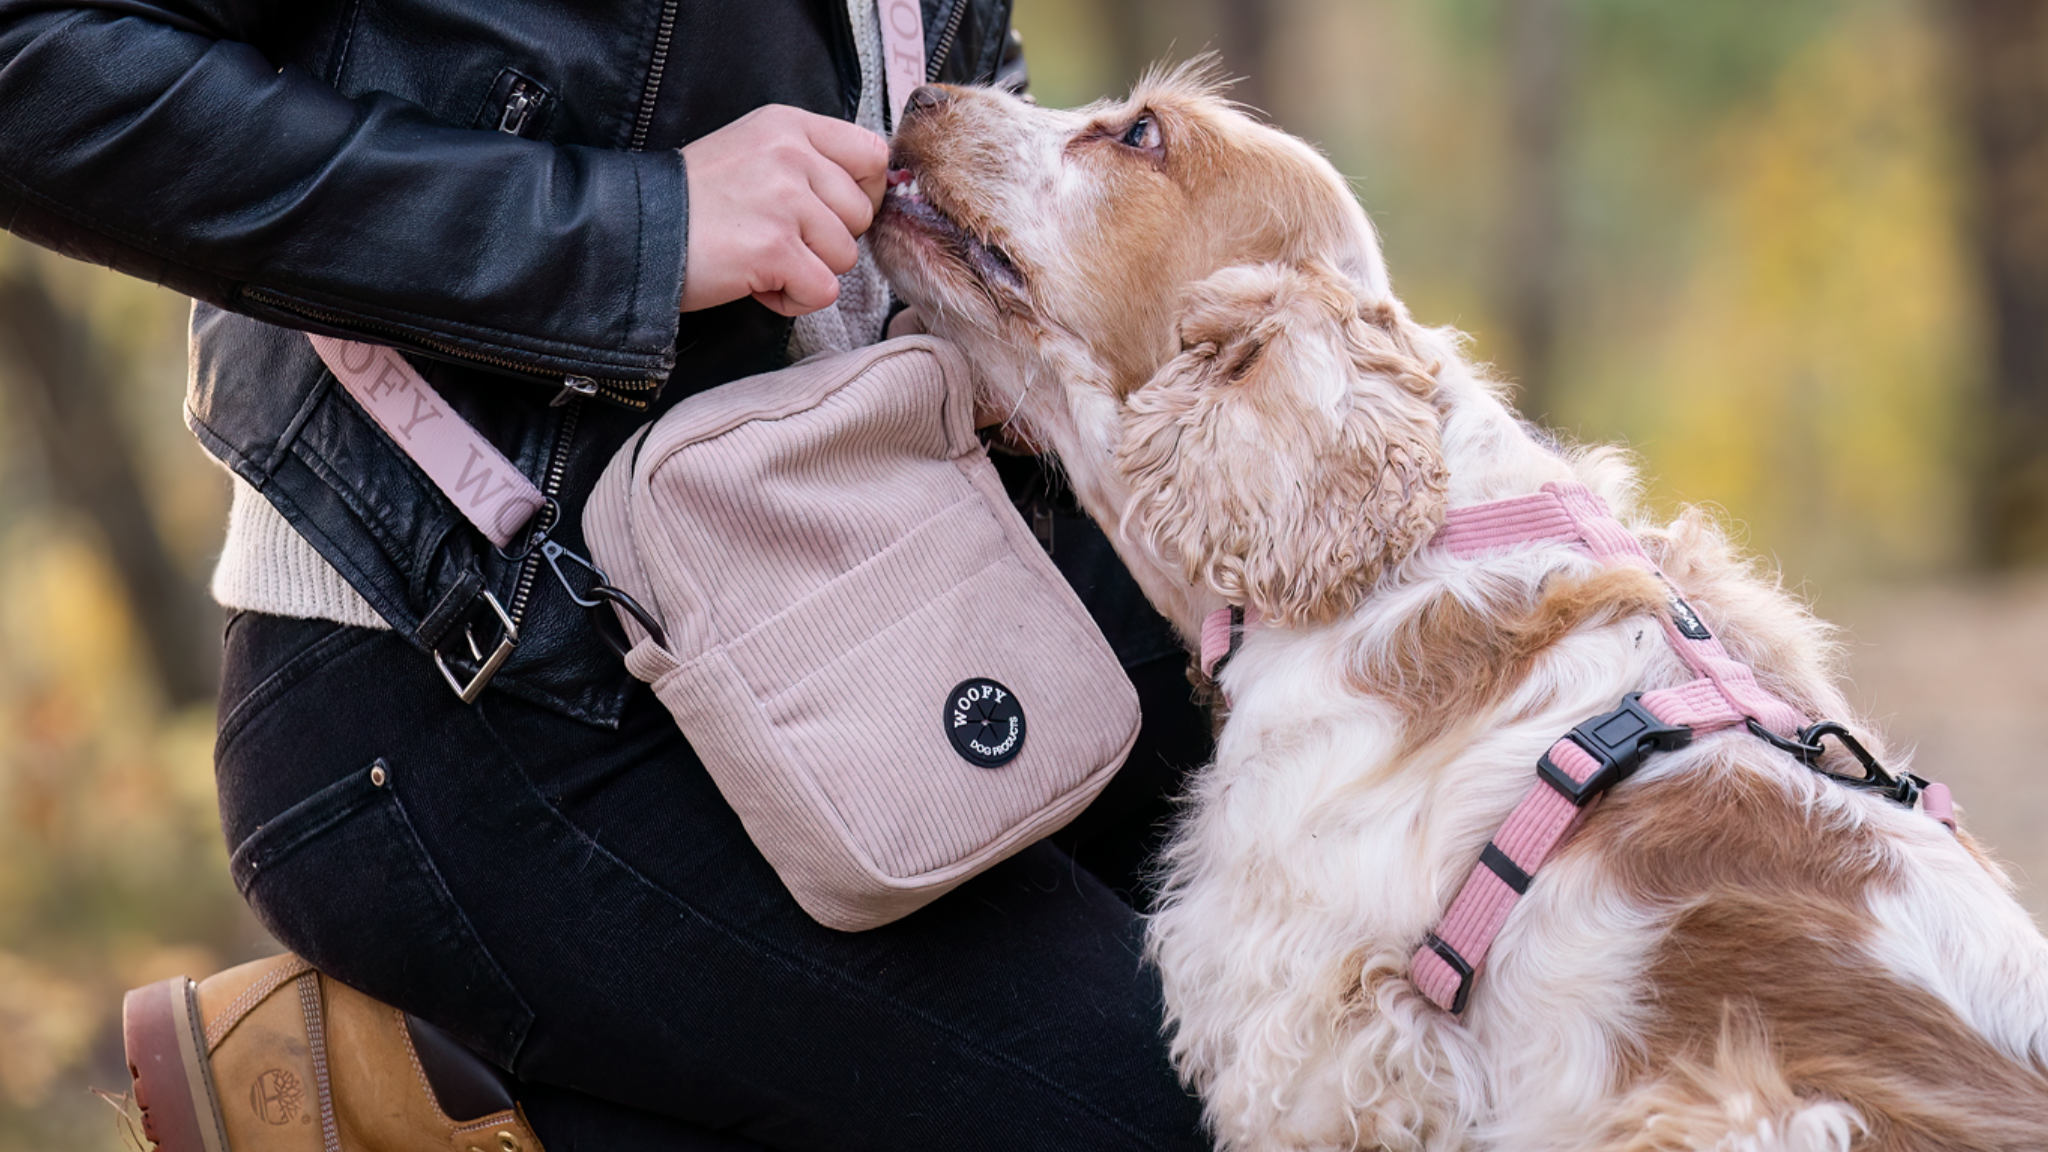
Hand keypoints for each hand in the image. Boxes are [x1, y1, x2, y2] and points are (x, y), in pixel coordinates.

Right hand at [679, 105, 887, 316]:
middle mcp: (792, 155)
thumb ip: (809, 164)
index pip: (872, 156)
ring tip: (760, 260)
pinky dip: (792, 300)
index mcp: (790, 126)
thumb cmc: (694, 202)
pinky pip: (823, 291)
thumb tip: (869, 194)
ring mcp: (785, 201)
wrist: (632, 231)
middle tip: (776, 240)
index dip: (860, 196)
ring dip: (807, 271)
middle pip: (861, 215)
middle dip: (827, 241)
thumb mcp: (754, 153)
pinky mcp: (776, 248)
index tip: (825, 214)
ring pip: (845, 256)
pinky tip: (755, 282)